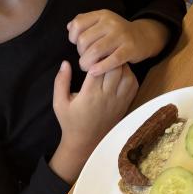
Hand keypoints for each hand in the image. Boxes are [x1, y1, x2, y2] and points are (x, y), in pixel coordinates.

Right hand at [50, 60, 137, 181]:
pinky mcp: (125, 105)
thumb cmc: (70, 121)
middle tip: (103, 51)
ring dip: (120, 65)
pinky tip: (120, 72)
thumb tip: (65, 63)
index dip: (96, 56)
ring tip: (111, 60)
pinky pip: (133, 85)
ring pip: (127, 75)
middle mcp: (107, 96)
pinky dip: (129, 75)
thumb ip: (61, 82)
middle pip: (115, 68)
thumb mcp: (59, 102)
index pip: (98, 68)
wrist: (85, 144)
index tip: (92, 50)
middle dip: (109, 57)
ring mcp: (118, 101)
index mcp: (90, 95)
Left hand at [67, 10, 168, 75]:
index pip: (78, 24)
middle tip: (85, 59)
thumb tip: (69, 27)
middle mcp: (111, 23)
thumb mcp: (102, 22)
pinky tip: (94, 72)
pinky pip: (111, 60)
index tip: (77, 45)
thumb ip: (85, 22)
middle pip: (84, 40)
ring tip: (87, 68)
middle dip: (81, 53)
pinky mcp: (129, 49)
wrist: (143, 37)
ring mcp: (121, 35)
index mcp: (102, 15)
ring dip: (86, 63)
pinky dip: (100, 68)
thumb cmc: (117, 33)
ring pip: (95, 51)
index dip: (73, 37)